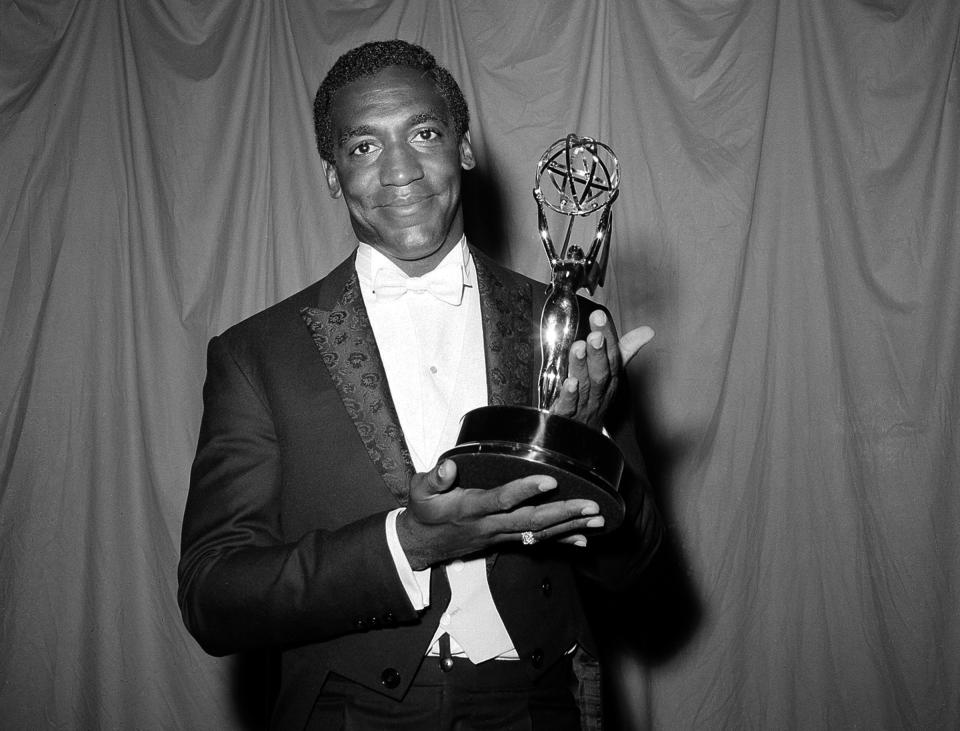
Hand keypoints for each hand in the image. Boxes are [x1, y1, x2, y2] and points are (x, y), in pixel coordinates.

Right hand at [396, 459, 605, 569]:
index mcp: (471, 508)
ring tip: (599, 519)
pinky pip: (537, 543)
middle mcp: (490, 525)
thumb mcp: (420, 491)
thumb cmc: (423, 511)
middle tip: (592, 506)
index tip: (550, 479)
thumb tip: (448, 466)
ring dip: (570, 527)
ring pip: (539, 534)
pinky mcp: (505, 540)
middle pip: (531, 521)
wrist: (421, 545)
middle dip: (563, 513)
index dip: (525, 490)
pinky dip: (561, 541)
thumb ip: (434, 478)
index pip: (501, 500)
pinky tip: (584, 540)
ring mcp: (500, 536)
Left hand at [549, 309, 653, 429]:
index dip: (607, 335)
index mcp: (611, 378)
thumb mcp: (612, 374)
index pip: (612, 355)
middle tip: (595, 334)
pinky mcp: (568, 417)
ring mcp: (585, 405)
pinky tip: (568, 383)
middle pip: (601, 371)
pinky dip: (569, 395)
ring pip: (585, 385)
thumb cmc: (597, 399)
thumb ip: (624, 350)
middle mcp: (600, 391)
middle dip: (598, 352)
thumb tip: (648, 331)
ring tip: (579, 347)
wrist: (584, 437)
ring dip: (582, 366)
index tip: (599, 316)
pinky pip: (570, 407)